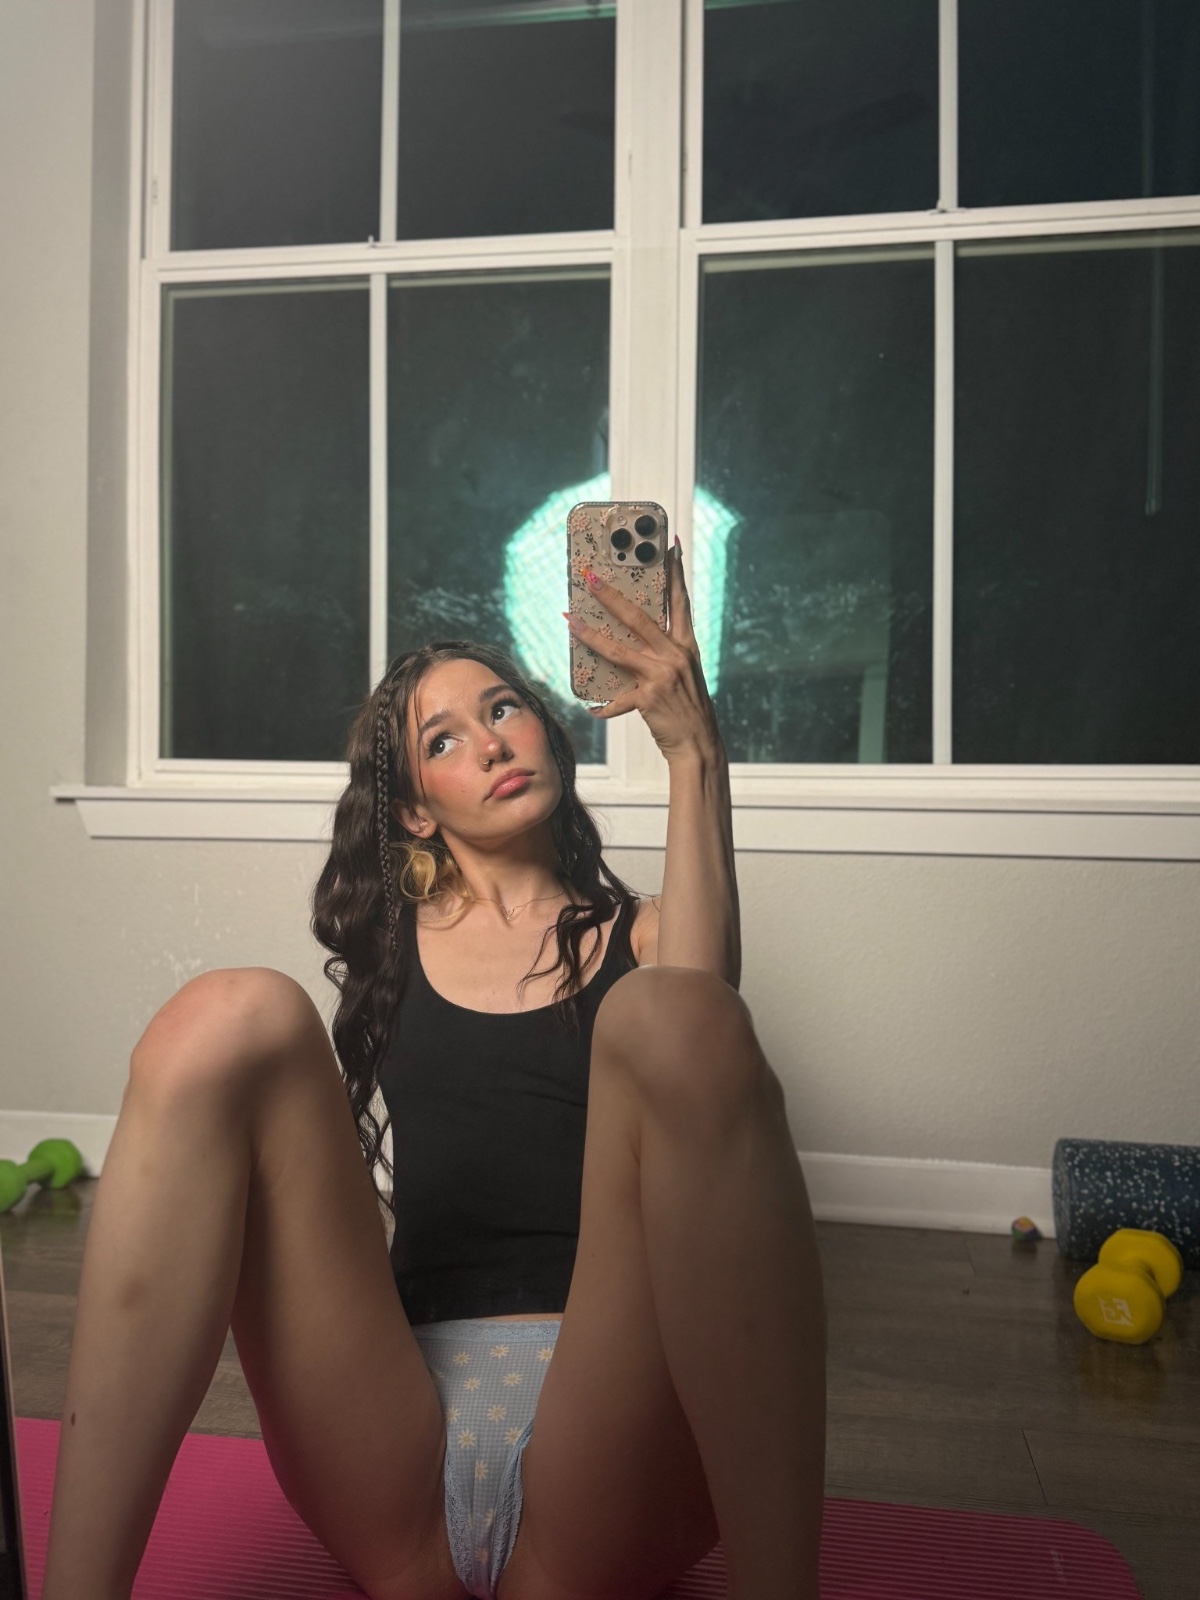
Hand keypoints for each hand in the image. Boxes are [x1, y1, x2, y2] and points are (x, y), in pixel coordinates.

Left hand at [564, 537, 722, 763]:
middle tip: (591, 578)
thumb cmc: (688, 709)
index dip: (675, 573)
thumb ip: (662, 655)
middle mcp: (675, 655)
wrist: (699, 744)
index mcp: (685, 646)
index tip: (669, 546)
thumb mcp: (683, 674)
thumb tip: (630, 642)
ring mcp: (662, 674)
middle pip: (638, 617)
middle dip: (611, 595)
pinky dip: (604, 706)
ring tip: (570, 621)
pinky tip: (591, 708)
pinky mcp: (650, 697)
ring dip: (590, 634)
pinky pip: (618, 699)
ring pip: (618, 649)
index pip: (680, 602)